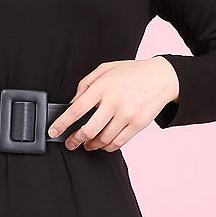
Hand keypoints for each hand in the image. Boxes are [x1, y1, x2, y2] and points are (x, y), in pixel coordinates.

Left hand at [47, 56, 179, 151]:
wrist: (161, 77)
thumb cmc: (131, 73)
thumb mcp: (105, 69)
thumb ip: (85, 84)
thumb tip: (73, 103)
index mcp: (103, 87)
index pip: (76, 110)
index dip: (62, 123)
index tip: (54, 132)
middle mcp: (114, 102)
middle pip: (88, 130)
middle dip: (75, 140)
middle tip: (70, 143)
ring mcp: (127, 115)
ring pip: (103, 140)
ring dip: (91, 145)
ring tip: (87, 144)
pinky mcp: (138, 124)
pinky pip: (118, 143)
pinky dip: (107, 147)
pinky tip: (103, 144)